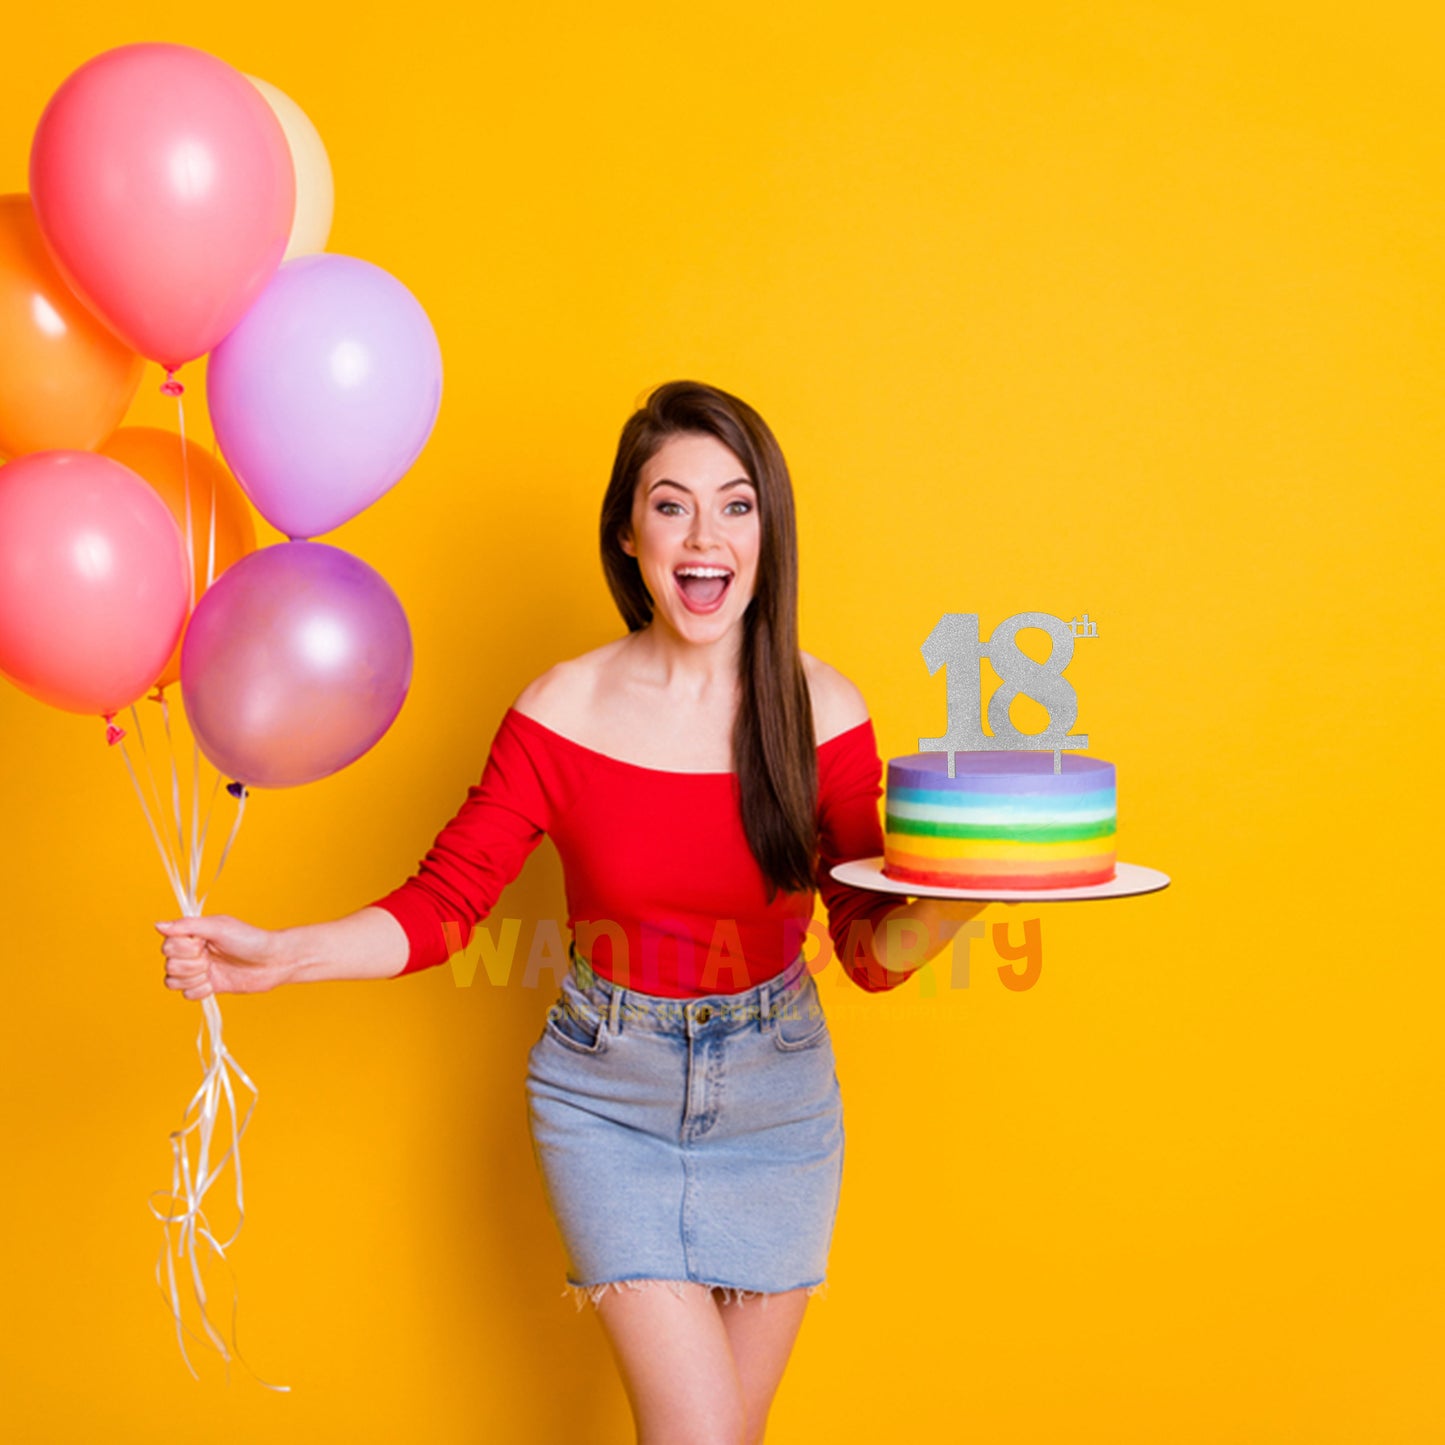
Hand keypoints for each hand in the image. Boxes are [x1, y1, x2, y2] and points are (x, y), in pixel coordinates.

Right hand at [156, 915, 292, 1000]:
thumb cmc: (250, 939)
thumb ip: (188, 926)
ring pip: (173, 981)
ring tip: (213, 970)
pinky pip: (187, 995)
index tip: (202, 943)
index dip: (183, 949)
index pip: (167, 946)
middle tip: (211, 957)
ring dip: (194, 978)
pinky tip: (216, 983)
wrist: (273, 962)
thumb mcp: (219, 927)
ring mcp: (199, 970)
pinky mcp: (207, 986)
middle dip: (191, 964)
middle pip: (169, 965)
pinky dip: (201, 990)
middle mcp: (193, 952)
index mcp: (193, 935)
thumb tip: (158, 925)